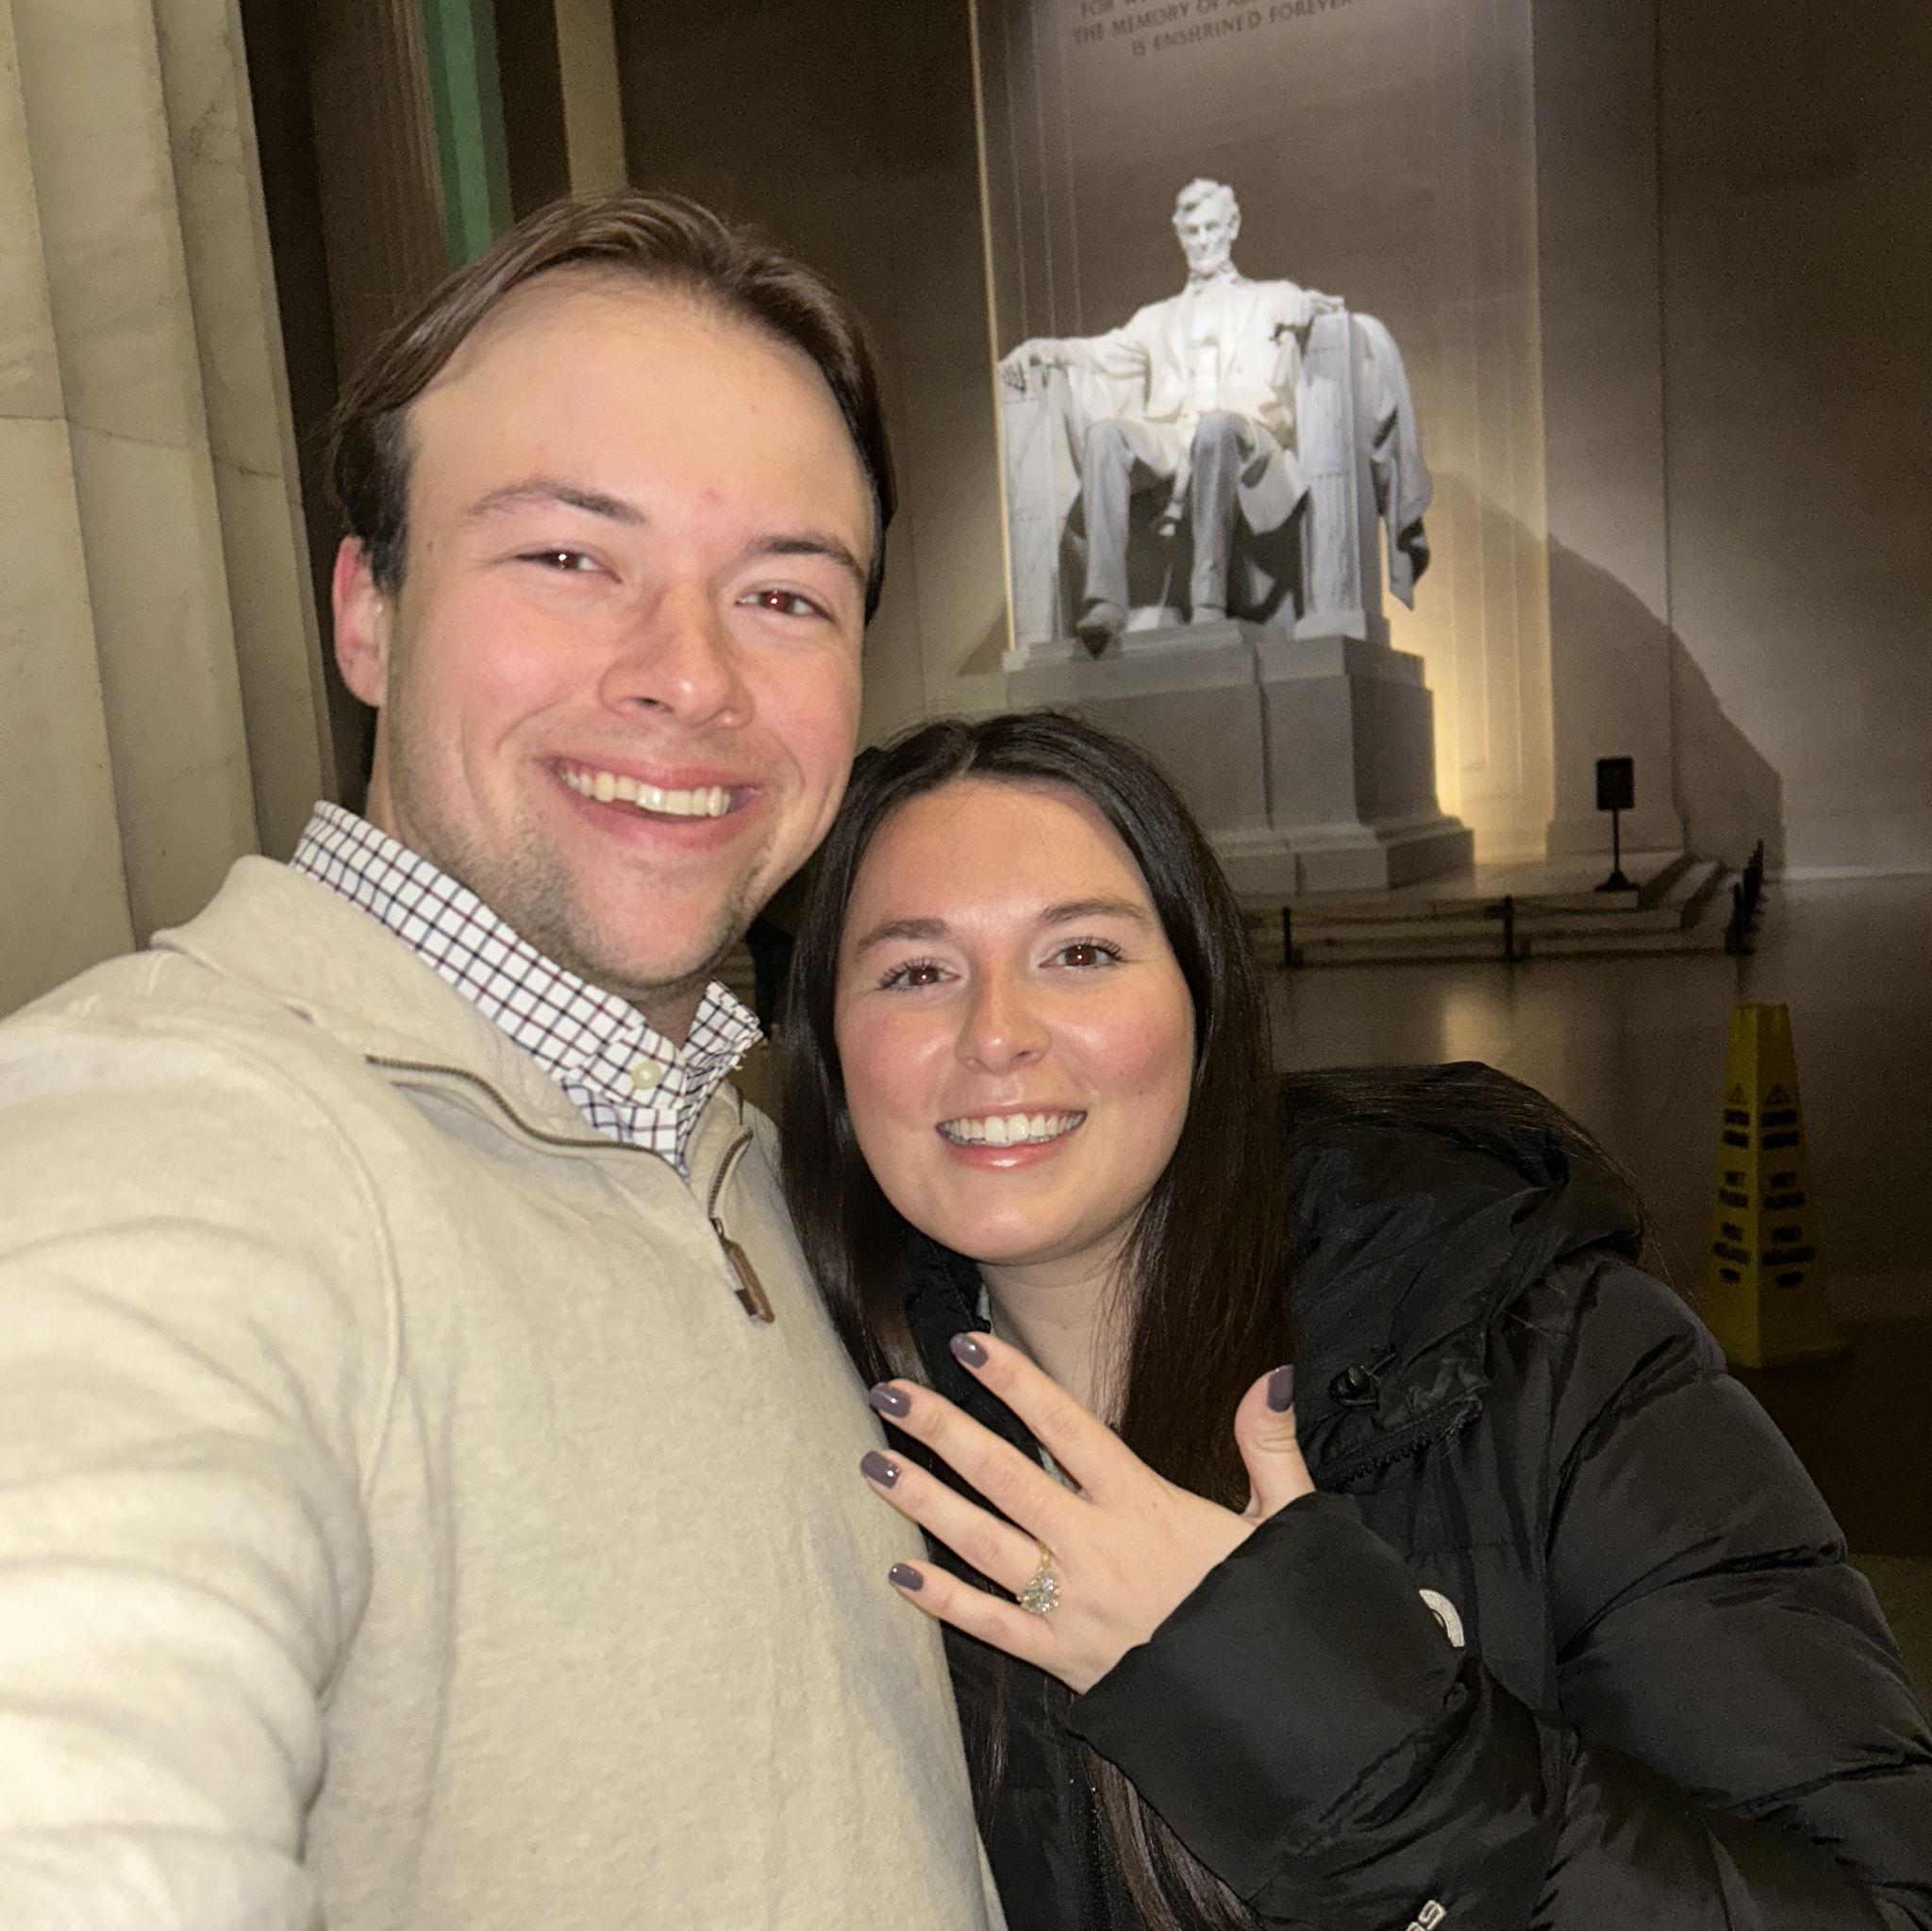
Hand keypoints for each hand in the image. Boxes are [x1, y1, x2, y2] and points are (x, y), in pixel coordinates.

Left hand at [861, 1335, 1312, 1693]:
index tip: (968, 1345)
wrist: (1277, 1716)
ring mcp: (1072, 1605)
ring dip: (923, 1502)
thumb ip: (1267, 1445)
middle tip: (890, 1392)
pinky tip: (898, 1573)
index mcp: (1146, 1506)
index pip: (1068, 1428)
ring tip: (874, 1462)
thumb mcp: (1285, 1522)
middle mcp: (1098, 1548)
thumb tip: (1272, 1377)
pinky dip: (942, 1600)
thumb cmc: (1274, 1612)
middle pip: (1005, 1477)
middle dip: (943, 1430)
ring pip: (982, 1542)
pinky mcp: (1062, 1658)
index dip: (1017, 1383)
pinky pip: (991, 1625)